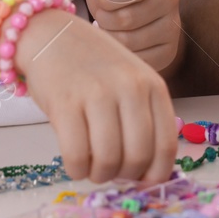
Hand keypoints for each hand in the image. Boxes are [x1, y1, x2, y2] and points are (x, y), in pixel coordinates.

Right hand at [16, 8, 177, 183]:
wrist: (53, 36)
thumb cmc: (95, 66)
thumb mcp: (132, 81)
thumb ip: (144, 117)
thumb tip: (149, 171)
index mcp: (152, 85)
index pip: (166, 145)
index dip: (155, 174)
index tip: (142, 181)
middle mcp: (129, 87)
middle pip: (138, 156)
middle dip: (124, 176)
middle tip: (112, 172)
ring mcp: (97, 94)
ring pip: (108, 160)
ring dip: (99, 175)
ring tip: (93, 167)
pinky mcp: (65, 103)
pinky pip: (76, 156)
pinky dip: (76, 170)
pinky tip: (75, 163)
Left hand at [85, 0, 182, 74]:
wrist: (127, 13)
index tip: (101, 0)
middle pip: (126, 19)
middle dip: (104, 20)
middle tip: (102, 18)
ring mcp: (172, 27)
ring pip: (128, 42)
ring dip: (109, 38)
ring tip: (110, 29)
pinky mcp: (168, 52)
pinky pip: (136, 61)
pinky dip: (120, 55)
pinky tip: (119, 45)